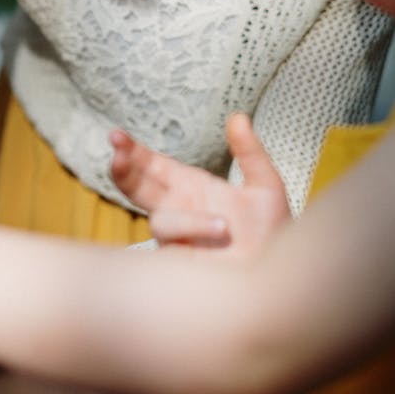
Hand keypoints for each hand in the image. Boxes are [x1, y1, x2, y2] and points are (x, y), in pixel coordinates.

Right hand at [110, 113, 290, 258]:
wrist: (278, 277)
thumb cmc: (272, 234)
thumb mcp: (265, 186)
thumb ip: (250, 152)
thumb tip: (237, 116)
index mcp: (190, 186)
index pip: (152, 165)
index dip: (133, 151)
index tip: (117, 136)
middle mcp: (177, 209)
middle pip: (136, 186)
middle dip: (124, 168)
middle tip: (116, 149)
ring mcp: (175, 238)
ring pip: (160, 220)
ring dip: (190, 221)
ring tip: (224, 227)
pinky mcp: (176, 262)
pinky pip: (176, 245)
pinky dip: (195, 233)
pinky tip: (219, 230)